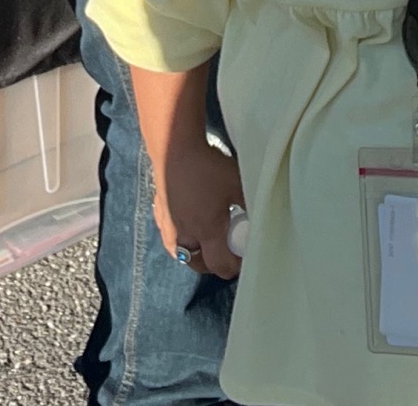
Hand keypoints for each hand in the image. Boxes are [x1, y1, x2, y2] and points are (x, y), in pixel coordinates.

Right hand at [151, 136, 245, 279]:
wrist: (174, 148)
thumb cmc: (208, 167)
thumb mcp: (236, 184)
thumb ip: (248, 205)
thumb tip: (258, 217)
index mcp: (207, 231)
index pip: (220, 266)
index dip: (234, 267)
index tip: (243, 258)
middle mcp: (185, 235)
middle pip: (199, 265)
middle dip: (214, 264)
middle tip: (227, 251)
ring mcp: (169, 226)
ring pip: (181, 254)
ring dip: (196, 254)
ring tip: (207, 241)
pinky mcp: (159, 215)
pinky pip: (171, 238)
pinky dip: (181, 239)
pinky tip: (188, 225)